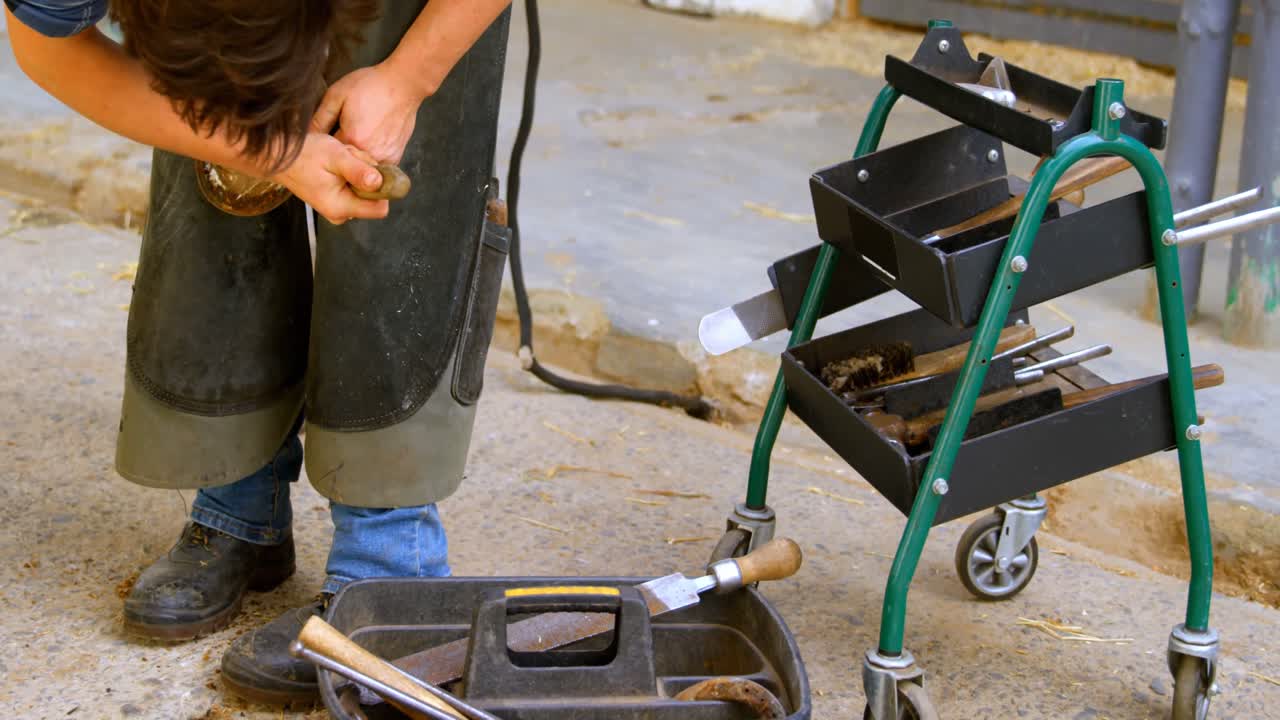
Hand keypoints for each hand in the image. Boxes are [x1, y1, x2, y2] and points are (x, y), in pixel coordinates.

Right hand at [271, 133, 388, 224]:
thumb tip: (378, 183)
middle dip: (366, 174)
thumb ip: (357, 171)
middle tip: (347, 159)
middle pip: (373, 196)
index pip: (381, 208)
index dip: (382, 188)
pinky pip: (354, 186)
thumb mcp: (335, 157)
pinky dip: (350, 171)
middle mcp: (341, 213)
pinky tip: (336, 163)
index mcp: (342, 207)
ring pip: (365, 189)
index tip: (370, 169)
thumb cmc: (305, 155)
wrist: (278, 156)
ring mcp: (338, 208)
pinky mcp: (336, 199)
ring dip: (357, 170)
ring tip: (339, 160)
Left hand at [311, 64, 423, 164]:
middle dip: (338, 156)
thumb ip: (319, 119)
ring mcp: (384, 157)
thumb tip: (306, 139)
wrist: (403, 84)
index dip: (323, 147)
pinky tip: (368, 141)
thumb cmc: (370, 85)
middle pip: (345, 165)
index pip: (328, 154)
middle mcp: (369, 153)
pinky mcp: (395, 157)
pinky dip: (369, 159)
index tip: (323, 139)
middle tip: (338, 138)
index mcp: (352, 139)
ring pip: (361, 167)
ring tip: (356, 138)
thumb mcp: (337, 95)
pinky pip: (375, 166)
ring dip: (354, 159)